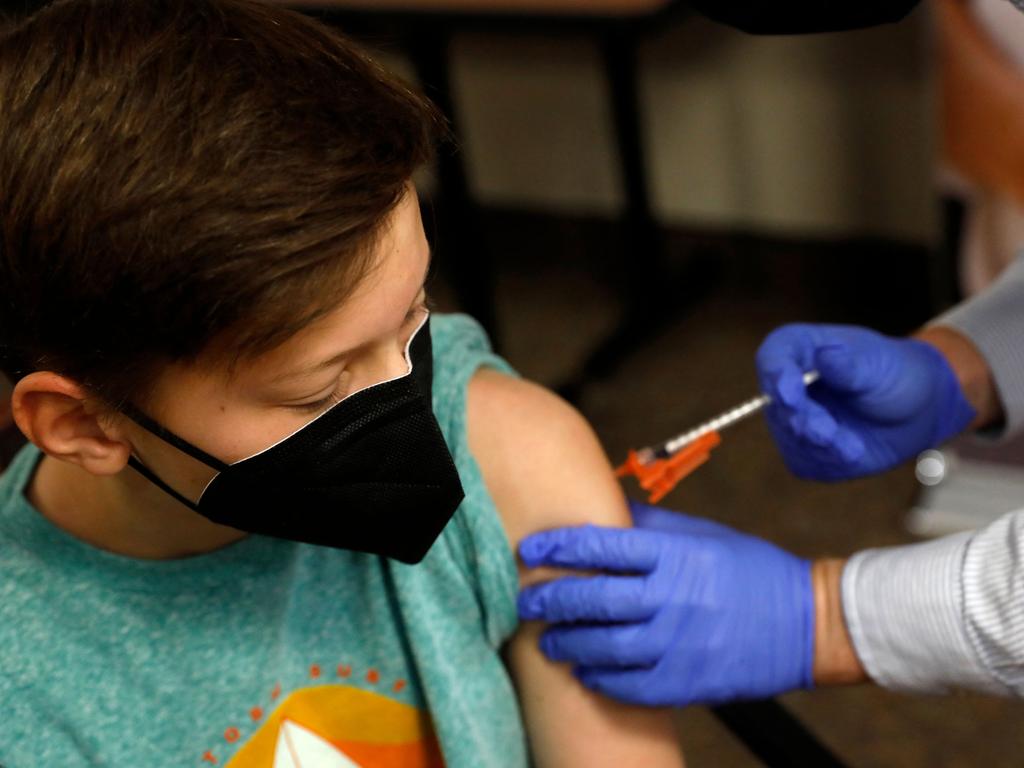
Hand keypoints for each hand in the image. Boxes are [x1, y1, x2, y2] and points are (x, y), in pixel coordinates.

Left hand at [517, 503, 813, 706]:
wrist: (807, 624)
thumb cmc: (750, 571)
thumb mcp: (703, 534)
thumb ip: (651, 527)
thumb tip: (604, 508)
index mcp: (676, 554)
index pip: (601, 546)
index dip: (558, 547)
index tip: (531, 550)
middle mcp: (673, 597)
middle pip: (594, 598)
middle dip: (551, 599)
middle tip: (526, 601)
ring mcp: (680, 642)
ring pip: (605, 646)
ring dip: (568, 644)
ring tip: (548, 641)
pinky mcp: (689, 680)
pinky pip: (631, 685)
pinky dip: (601, 679)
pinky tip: (585, 671)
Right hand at [756, 324, 975, 480]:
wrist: (916, 410)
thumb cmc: (894, 374)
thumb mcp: (879, 363)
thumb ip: (851, 364)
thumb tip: (825, 355)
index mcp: (798, 349)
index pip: (772, 358)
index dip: (776, 376)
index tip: (790, 394)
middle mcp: (786, 385)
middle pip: (777, 405)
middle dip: (803, 420)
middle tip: (828, 433)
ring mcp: (791, 420)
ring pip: (790, 438)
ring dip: (820, 447)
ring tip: (854, 448)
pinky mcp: (804, 451)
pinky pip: (806, 462)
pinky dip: (829, 462)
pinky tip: (853, 451)